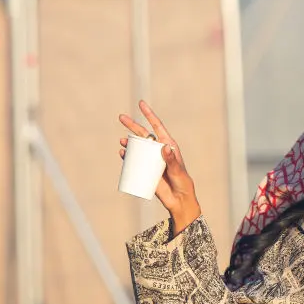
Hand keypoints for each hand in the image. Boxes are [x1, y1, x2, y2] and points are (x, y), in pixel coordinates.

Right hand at [119, 101, 200, 232]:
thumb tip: (164, 146)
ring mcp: (151, 160)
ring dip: (129, 142)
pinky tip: (122, 154)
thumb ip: (172, 160)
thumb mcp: (178, 171)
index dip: (149, 115)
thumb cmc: (183, 183)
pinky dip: (127, 156)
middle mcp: (159, 151)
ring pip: (137, 147)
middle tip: (121, 117)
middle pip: (144, 134)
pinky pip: (134, 161)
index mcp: (169, 146)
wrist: (178, 200)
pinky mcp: (146, 170)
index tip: (141, 103)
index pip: (158, 127)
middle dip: (132, 125)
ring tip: (121, 141)